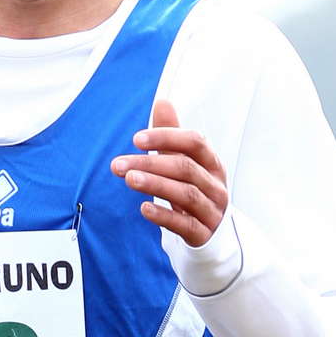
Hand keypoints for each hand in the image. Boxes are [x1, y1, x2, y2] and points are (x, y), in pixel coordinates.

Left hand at [112, 97, 228, 245]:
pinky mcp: (203, 234)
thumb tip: (162, 102)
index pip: (195, 142)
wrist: (211, 232)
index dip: (166, 137)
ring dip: (155, 185)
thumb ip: (172, 136)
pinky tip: (144, 208)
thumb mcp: (185, 162)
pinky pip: (185, 225)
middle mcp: (216, 185)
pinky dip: (164, 215)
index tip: (136, 139)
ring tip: (129, 180)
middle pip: (185, 168)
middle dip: (150, 163)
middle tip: (119, 164)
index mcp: (213, 163)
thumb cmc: (194, 190)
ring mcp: (212, 210)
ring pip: (186, 194)